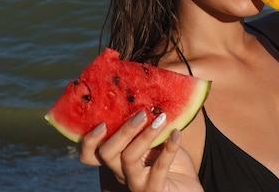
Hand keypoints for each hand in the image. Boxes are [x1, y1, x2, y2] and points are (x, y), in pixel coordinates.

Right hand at [79, 111, 202, 191]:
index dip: (89, 141)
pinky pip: (159, 168)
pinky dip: (169, 148)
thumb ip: (146, 128)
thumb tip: (146, 96)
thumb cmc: (173, 165)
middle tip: (142, 113)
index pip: (90, 156)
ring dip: (145, 135)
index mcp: (117, 160)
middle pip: (107, 153)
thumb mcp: (156, 143)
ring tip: (161, 119)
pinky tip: (177, 134)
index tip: (101, 122)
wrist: (189, 191)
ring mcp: (136, 184)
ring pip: (128, 158)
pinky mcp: (154, 191)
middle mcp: (121, 173)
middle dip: (122, 130)